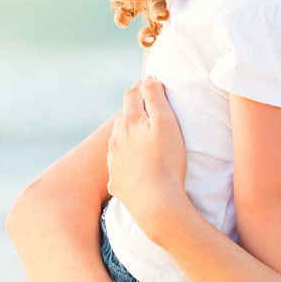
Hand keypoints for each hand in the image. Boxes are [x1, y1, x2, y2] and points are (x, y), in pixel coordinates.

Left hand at [107, 78, 188, 244]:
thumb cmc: (166, 160)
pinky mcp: (116, 181)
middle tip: (155, 112)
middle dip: (137, 111)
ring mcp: (114, 162)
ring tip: (148, 140)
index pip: (133, 94)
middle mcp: (116, 139)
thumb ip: (155, 97)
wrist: (156, 203)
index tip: (155, 84)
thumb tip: (148, 78)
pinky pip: (121, 165)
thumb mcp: (166, 122)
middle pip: (125, 117)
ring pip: (120, 141)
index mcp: (129, 121)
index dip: (144, 86)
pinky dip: (129, 160)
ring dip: (131, 136)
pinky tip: (140, 166)